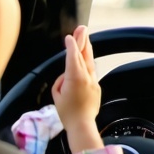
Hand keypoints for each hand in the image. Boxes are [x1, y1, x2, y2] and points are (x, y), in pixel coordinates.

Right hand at [52, 25, 104, 152]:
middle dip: (83, 40)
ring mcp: (93, 81)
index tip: (70, 37)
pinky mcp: (96, 86)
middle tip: (82, 28)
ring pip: (90, 61)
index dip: (72, 45)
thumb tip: (65, 76)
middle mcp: (86, 76)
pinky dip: (88, 63)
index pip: (73, 56)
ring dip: (87, 49)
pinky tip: (86, 59)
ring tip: (85, 38)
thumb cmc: (67, 112)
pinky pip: (91, 72)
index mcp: (75, 77)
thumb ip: (60, 81)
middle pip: (84, 54)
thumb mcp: (56, 95)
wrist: (82, 124)